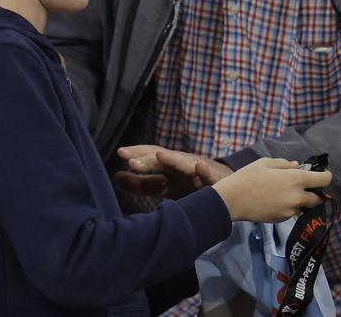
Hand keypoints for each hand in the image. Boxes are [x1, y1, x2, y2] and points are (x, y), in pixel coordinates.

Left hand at [115, 145, 232, 199]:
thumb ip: (141, 183)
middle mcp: (181, 165)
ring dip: (173, 159)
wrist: (225, 187)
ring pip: (184, 164)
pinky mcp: (214, 181)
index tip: (121, 153)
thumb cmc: (189, 185)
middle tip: (132, 162)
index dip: (138, 154)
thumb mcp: (164, 186)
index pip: (152, 156)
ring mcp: (197, 171)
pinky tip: (200, 167)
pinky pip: (210, 177)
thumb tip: (116, 176)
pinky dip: (205, 171)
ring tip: (160, 156)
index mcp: (169, 167)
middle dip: (149, 160)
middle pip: (164, 160)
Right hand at [212, 157, 331, 222]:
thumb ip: (286, 164)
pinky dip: (288, 206)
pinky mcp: (281, 219)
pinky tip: (274, 200)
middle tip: (304, 186)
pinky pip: (291, 212)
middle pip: (318, 198)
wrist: (232, 200)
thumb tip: (297, 167)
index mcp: (296, 179)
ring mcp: (290, 210)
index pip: (324, 180)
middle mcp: (297, 197)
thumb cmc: (248, 177)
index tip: (321, 175)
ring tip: (283, 193)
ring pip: (303, 206)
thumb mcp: (266, 163)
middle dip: (315, 192)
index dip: (325, 176)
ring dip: (300, 200)